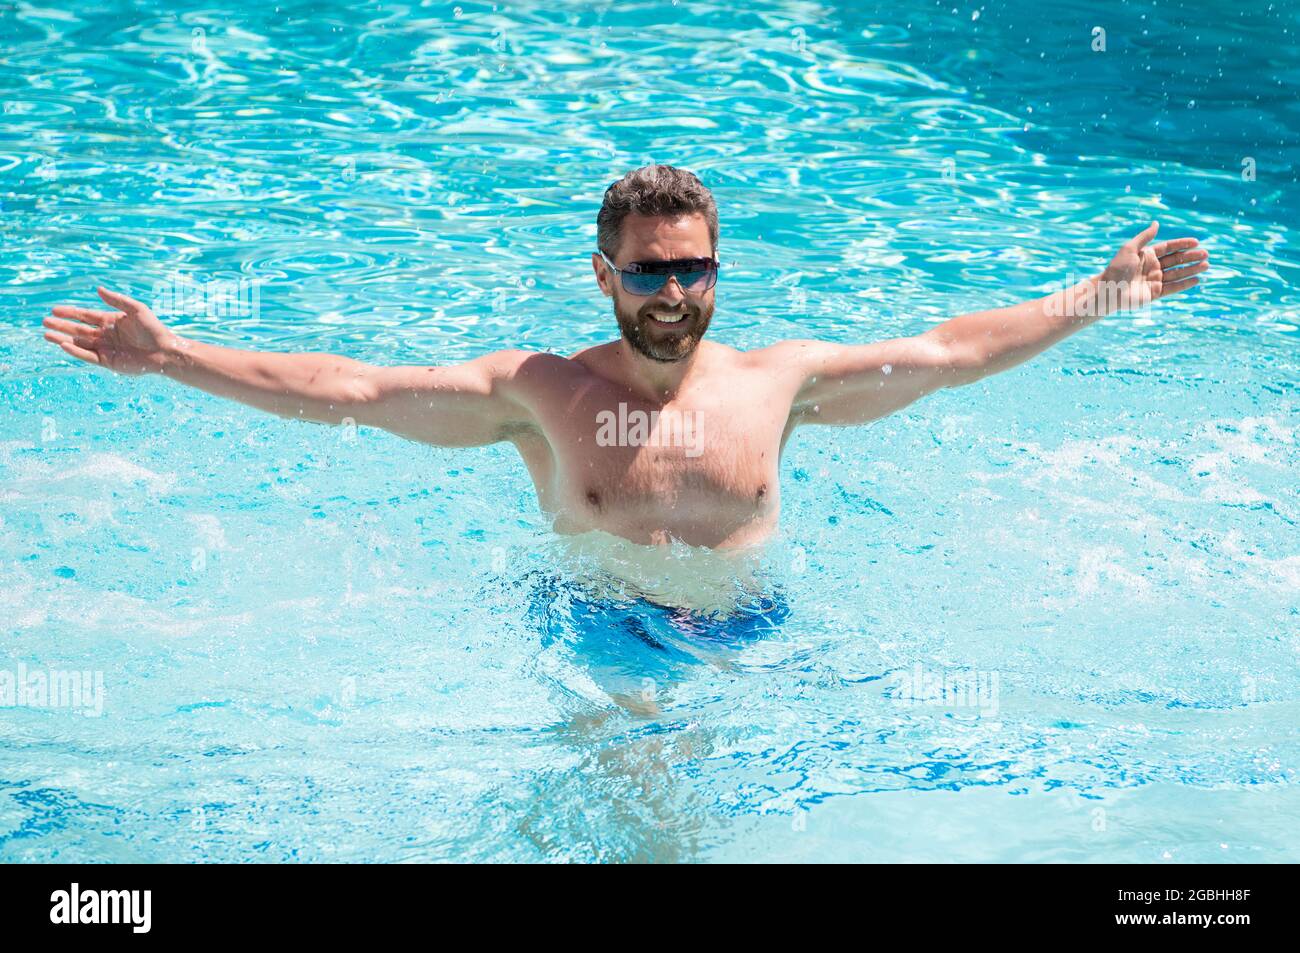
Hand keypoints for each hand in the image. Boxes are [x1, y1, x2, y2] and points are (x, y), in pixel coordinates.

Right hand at [43, 287, 182, 374]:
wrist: (165, 351)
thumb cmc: (154, 329)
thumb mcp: (136, 309)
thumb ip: (117, 300)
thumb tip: (98, 289)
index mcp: (111, 321)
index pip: (85, 316)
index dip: (70, 313)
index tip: (54, 310)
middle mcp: (105, 335)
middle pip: (78, 330)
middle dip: (62, 326)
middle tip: (44, 322)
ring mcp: (106, 349)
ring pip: (79, 344)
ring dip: (63, 339)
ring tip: (46, 335)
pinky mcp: (108, 362)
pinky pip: (88, 356)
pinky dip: (76, 351)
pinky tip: (64, 345)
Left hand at [1099, 221, 1208, 311]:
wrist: (1108, 291)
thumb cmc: (1116, 269)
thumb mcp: (1130, 249)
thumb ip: (1145, 237)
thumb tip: (1156, 223)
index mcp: (1147, 255)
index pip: (1169, 247)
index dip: (1182, 244)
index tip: (1196, 242)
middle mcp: (1152, 267)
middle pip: (1176, 260)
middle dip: (1191, 257)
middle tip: (1205, 254)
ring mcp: (1154, 280)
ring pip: (1177, 273)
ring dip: (1192, 269)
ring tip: (1206, 265)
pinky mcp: (1155, 293)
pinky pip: (1173, 287)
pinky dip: (1185, 283)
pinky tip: (1197, 279)